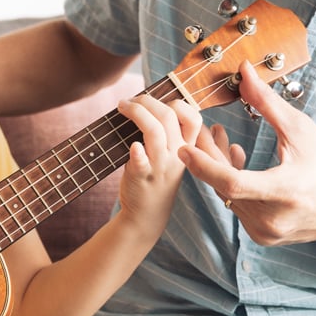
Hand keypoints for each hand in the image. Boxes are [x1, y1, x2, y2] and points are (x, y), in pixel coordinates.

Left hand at [116, 95, 201, 237]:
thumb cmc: (155, 178)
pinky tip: (132, 145)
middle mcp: (177, 155)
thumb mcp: (171, 157)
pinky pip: (142, 161)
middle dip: (147, 101)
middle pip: (169, 116)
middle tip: (129, 101)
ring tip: (122, 107)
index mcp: (186, 148)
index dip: (177, 103)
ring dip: (136, 113)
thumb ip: (167, 134)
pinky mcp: (142, 176)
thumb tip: (147, 104)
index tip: (157, 101)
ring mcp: (160, 166)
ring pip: (155, 131)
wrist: (146, 214)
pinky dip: (137, 150)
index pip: (193, 118)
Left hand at [178, 60, 315, 248]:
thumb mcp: (302, 131)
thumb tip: (244, 72)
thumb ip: (268, 103)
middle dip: (207, 156)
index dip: (205, 165)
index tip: (184, 148)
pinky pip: (235, 205)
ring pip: (226, 195)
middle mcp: (273, 217)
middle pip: (224, 186)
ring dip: (216, 168)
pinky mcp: (261, 236)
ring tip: (218, 137)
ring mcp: (265, 231)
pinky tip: (235, 160)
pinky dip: (230, 184)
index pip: (234, 183)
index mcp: (286, 191)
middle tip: (197, 131)